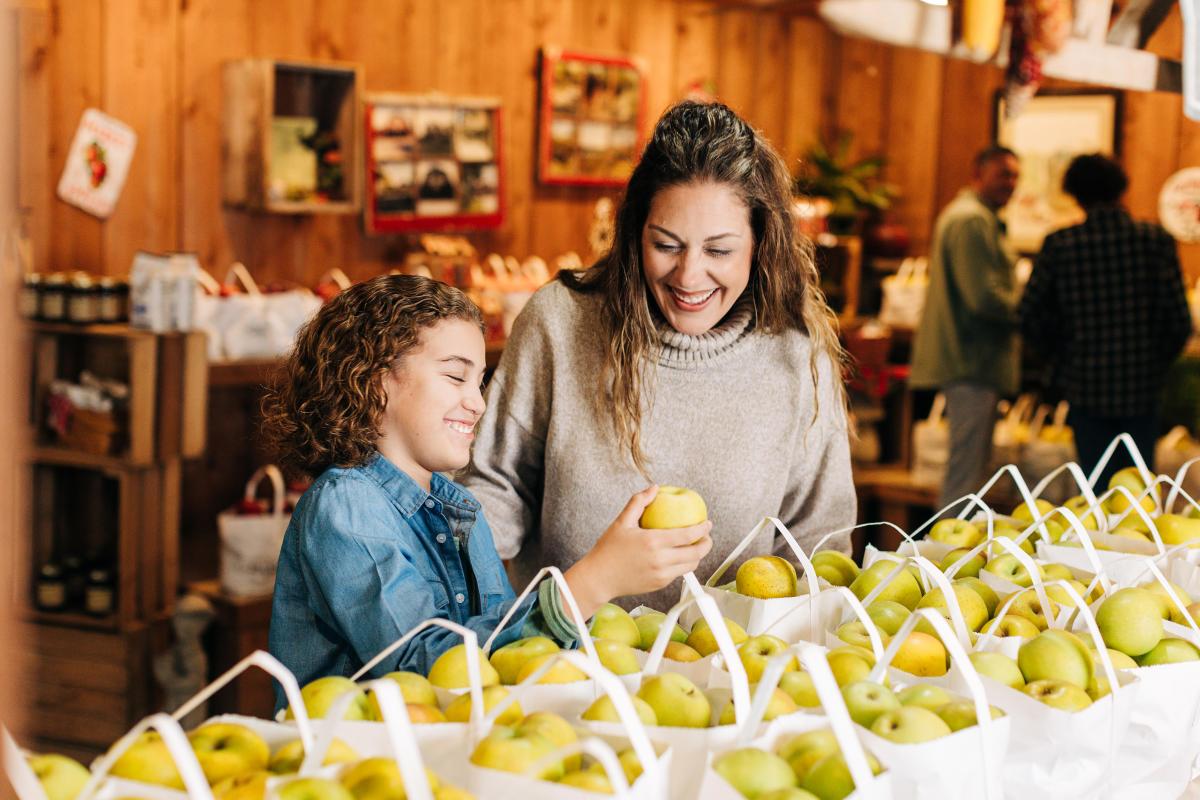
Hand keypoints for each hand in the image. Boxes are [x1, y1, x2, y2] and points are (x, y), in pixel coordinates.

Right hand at [564, 486, 712, 617]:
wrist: (598, 578)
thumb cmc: (608, 549)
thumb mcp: (621, 522)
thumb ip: (638, 502)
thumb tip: (654, 488)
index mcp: (652, 542)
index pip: (687, 535)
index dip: (702, 529)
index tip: (707, 523)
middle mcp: (660, 560)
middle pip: (695, 553)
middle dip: (707, 544)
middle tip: (706, 536)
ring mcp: (661, 575)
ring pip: (690, 566)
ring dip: (698, 556)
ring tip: (696, 546)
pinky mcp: (659, 585)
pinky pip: (678, 573)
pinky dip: (683, 564)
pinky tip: (680, 556)